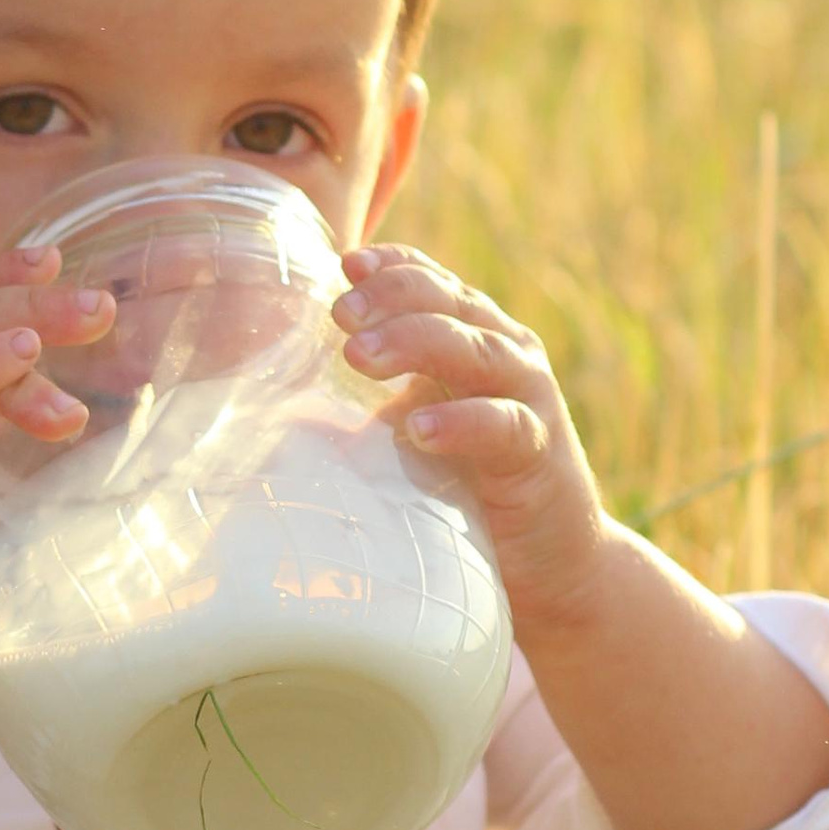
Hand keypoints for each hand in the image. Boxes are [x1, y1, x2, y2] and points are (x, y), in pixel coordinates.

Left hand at [335, 245, 613, 637]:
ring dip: (416, 343)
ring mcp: (530, 400)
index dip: (392, 266)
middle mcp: (506, 356)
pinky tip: (419, 428)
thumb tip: (276, 413)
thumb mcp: (413, 436)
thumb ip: (365, 412)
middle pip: (450, 303)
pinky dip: (462, 422)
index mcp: (473, 339)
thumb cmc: (470, 492)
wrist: (552, 564)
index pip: (432, 282)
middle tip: (339, 315)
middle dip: (391, 299)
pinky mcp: (540, 455)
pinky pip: (505, 426)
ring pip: (477, 350)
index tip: (344, 265)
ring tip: (359, 356)